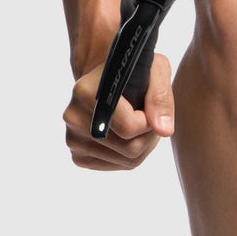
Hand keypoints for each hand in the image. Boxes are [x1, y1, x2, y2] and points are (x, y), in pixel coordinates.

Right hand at [63, 53, 174, 170]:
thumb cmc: (135, 72)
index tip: (150, 107)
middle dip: (149, 135)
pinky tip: (128, 134)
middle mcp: (74, 117)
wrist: (110, 81)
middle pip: (130, 149)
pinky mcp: (78, 156)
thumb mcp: (155, 69)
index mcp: (86, 92)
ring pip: (127, 161)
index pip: (129, 126)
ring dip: (143, 145)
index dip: (149, 120)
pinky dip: (130, 154)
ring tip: (139, 122)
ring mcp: (73, 139)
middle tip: (149, 116)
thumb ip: (161, 96)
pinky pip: (117, 166)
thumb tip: (164, 130)